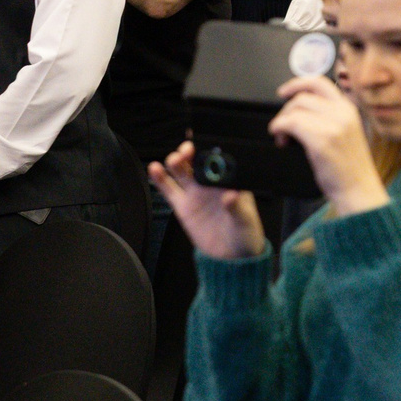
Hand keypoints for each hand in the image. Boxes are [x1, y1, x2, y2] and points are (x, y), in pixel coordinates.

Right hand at [148, 143, 269, 260]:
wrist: (231, 256)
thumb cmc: (245, 233)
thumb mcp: (246, 221)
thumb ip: (237, 208)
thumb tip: (230, 196)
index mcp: (229, 180)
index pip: (218, 159)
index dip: (209, 148)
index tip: (204, 145)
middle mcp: (210, 183)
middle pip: (196, 160)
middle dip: (190, 151)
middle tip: (187, 151)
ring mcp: (195, 193)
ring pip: (181, 171)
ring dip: (176, 161)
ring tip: (174, 160)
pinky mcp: (182, 206)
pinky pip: (169, 190)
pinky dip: (160, 179)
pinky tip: (154, 169)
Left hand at [270, 75, 387, 210]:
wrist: (358, 190)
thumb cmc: (349, 168)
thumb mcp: (345, 132)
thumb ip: (328, 116)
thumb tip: (299, 109)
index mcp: (348, 109)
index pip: (319, 82)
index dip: (297, 84)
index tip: (284, 92)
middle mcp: (342, 113)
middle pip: (302, 97)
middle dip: (286, 110)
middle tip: (282, 126)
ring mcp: (333, 126)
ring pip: (295, 110)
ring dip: (281, 122)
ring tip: (283, 138)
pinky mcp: (322, 140)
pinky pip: (291, 124)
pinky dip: (279, 129)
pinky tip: (282, 140)